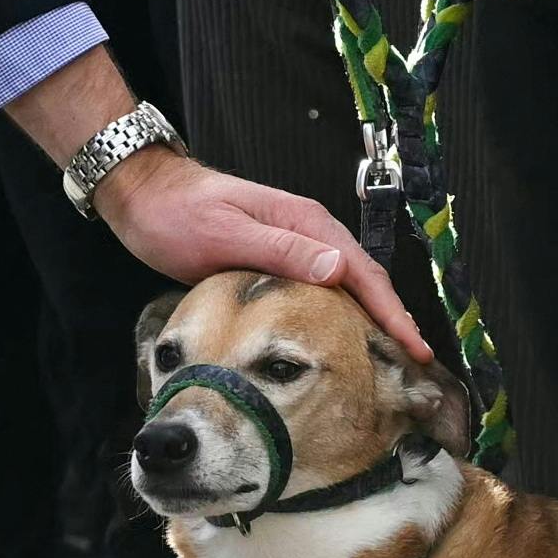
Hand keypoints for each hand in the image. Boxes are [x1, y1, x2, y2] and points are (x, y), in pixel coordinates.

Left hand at [95, 148, 426, 358]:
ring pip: (344, 285)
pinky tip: (340, 337)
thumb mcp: (227, 233)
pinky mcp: (275, 260)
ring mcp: (292, 245)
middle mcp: (307, 232)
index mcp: (304, 222)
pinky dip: (339, 313)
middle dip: (390, 318)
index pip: (361, 271)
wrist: (144, 195)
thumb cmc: (178, 215)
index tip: (412, 346)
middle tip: (413, 361)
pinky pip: (319, 290)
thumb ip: (280, 250)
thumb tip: (336, 268)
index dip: (390, 311)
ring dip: (368, 317)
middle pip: (362, 279)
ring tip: (388, 355)